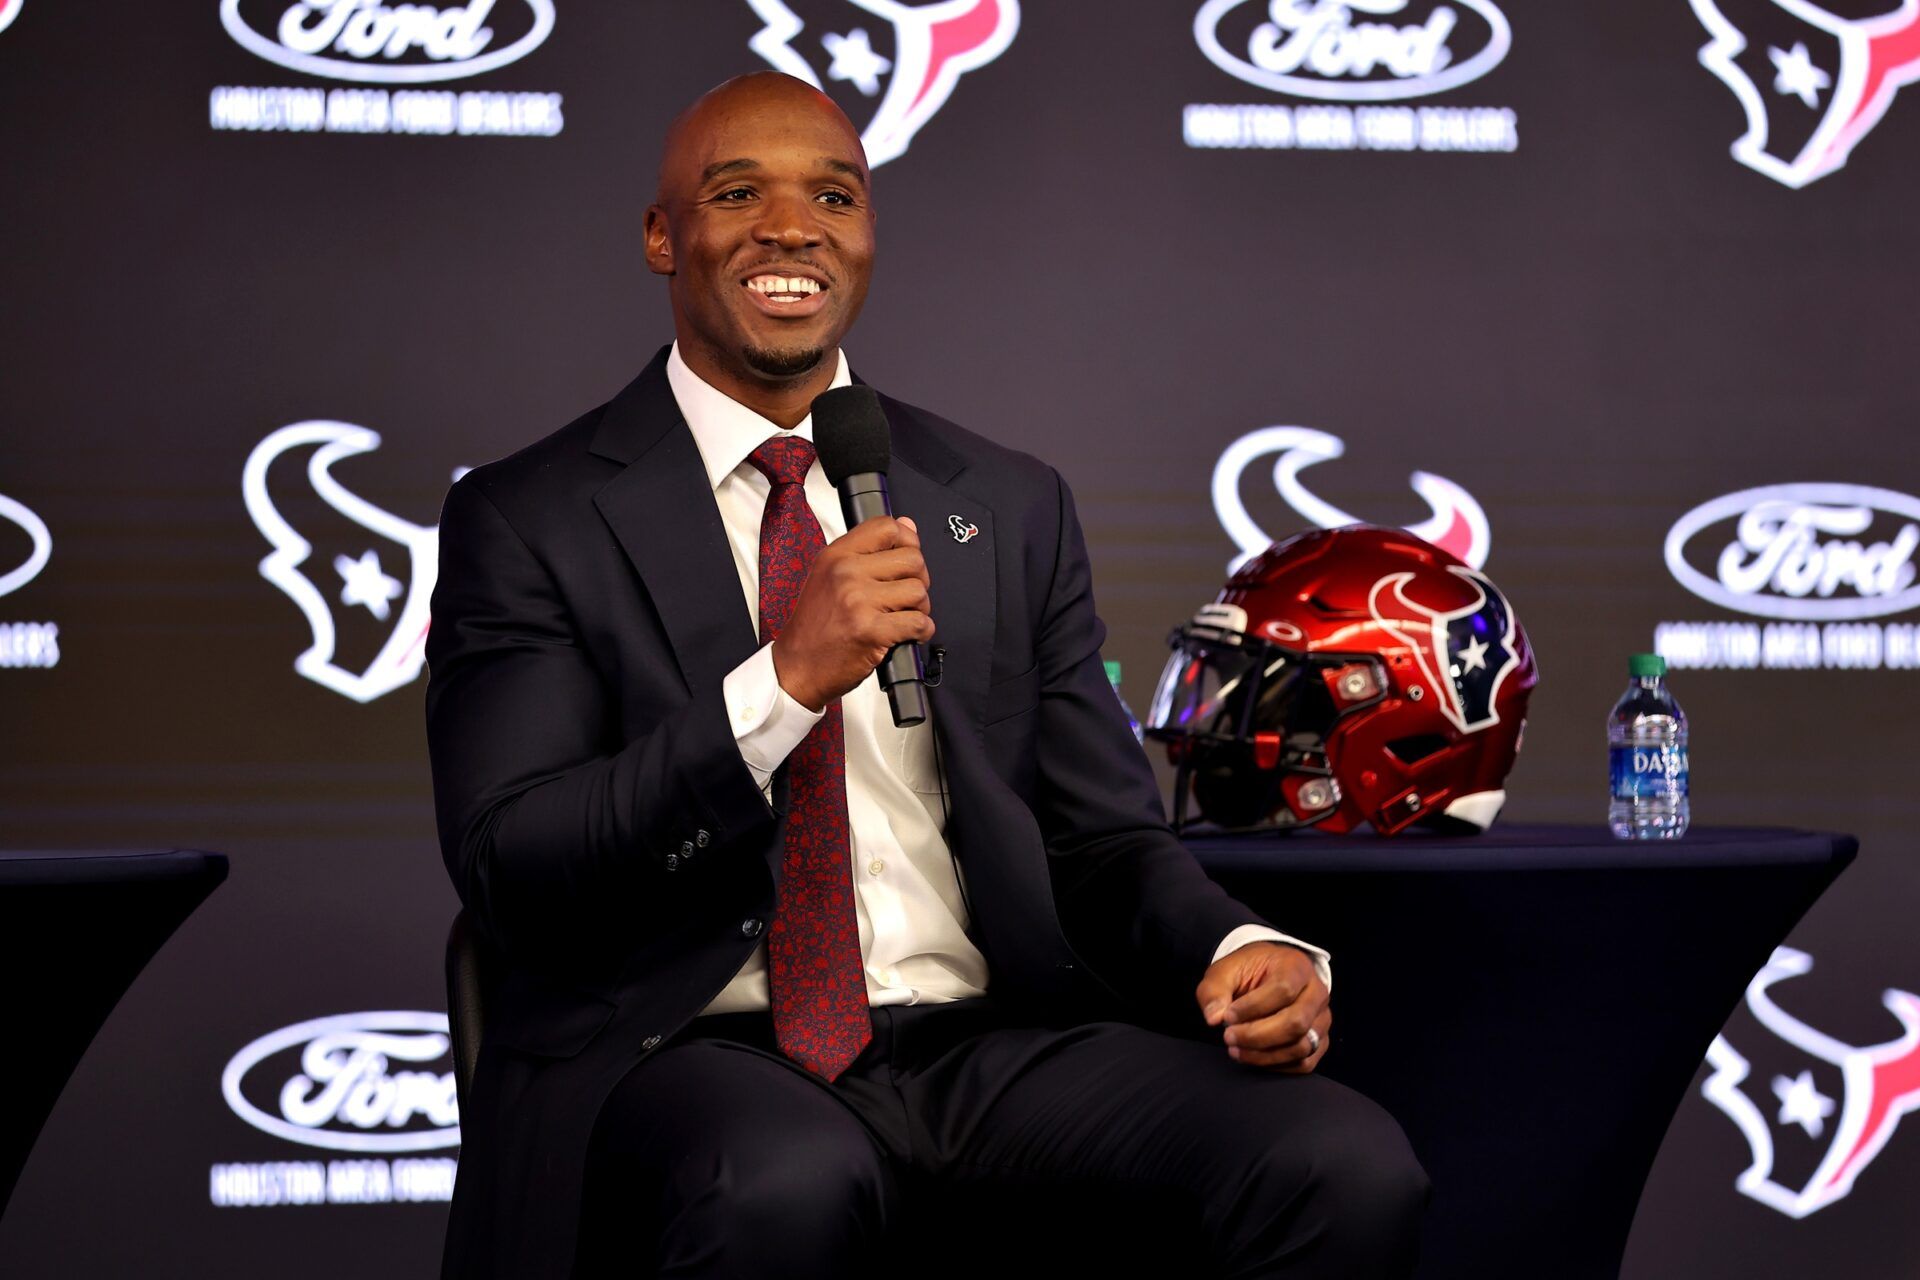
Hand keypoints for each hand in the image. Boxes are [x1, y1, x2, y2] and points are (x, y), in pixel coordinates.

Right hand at [771, 515, 933, 710]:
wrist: (797, 667)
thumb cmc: (814, 627)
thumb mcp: (830, 576)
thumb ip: (868, 550)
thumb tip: (907, 525)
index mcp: (836, 555)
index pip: (887, 527)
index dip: (908, 541)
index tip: (907, 557)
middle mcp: (846, 572)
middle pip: (912, 559)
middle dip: (918, 580)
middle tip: (906, 597)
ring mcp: (858, 601)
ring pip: (918, 591)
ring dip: (920, 609)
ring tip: (902, 617)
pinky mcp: (871, 630)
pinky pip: (918, 623)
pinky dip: (921, 632)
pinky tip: (907, 634)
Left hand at [1196, 941, 1330, 1072]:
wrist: (1268, 975)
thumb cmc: (1247, 973)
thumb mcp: (1224, 972)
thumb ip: (1214, 991)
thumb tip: (1214, 1018)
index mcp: (1296, 966)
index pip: (1283, 990)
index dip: (1253, 1008)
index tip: (1227, 1016)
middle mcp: (1317, 992)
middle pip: (1296, 1022)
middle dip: (1257, 1036)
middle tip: (1228, 1037)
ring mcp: (1322, 1019)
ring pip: (1302, 1046)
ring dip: (1264, 1055)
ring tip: (1236, 1049)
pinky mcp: (1321, 1041)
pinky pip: (1305, 1062)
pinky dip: (1277, 1065)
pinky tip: (1253, 1057)